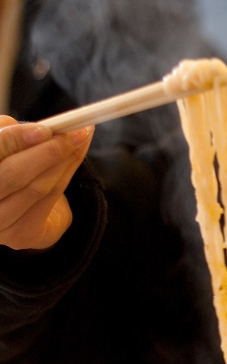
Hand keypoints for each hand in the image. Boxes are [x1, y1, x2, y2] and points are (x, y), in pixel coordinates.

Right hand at [0, 119, 93, 250]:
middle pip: (14, 175)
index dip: (16, 138)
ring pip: (36, 189)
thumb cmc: (7, 167)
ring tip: (80, 140)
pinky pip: (48, 201)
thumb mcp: (3, 146)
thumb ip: (11, 135)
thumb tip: (42, 127)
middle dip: (48, 152)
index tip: (46, 128)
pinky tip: (75, 159)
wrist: (17, 210)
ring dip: (64, 162)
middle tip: (74, 134)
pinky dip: (65, 176)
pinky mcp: (19, 235)